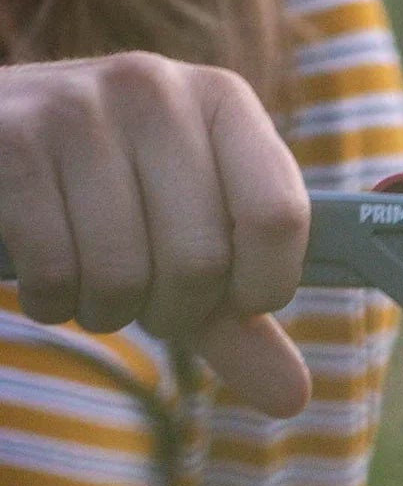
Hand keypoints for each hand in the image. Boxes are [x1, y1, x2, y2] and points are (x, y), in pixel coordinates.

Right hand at [0, 53, 311, 416]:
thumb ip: (243, 325)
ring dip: (109, 310)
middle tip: (146, 289)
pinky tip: (49, 273)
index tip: (233, 296)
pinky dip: (55, 301)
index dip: (260, 286)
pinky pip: (57, 271)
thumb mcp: (192, 252)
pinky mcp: (10, 141)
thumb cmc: (116, 202)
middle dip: (175, 310)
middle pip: (202, 260)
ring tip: (94, 276)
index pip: (279, 217)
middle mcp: (155, 88)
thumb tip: (293, 397)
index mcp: (223, 103)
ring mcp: (76, 106)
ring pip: (125, 273)